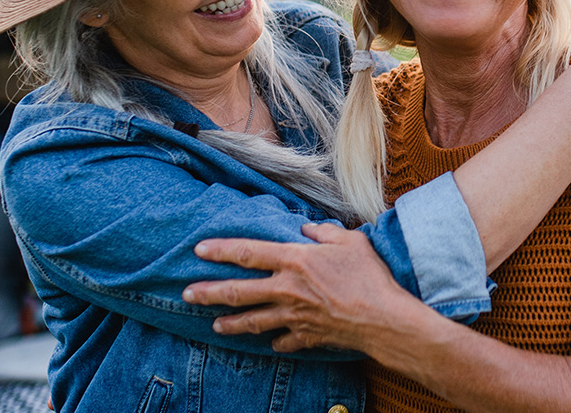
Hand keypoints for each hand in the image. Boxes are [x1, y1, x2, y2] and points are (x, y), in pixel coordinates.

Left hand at [182, 223, 415, 352]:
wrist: (383, 319)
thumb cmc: (369, 275)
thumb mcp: (350, 240)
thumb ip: (324, 231)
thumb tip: (307, 228)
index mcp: (295, 261)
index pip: (249, 253)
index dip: (222, 250)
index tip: (199, 249)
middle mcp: (287, 289)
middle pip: (239, 291)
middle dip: (209, 292)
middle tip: (187, 294)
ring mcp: (294, 316)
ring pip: (253, 321)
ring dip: (232, 323)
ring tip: (215, 325)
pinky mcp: (306, 336)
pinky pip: (284, 341)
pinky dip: (277, 342)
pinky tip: (272, 343)